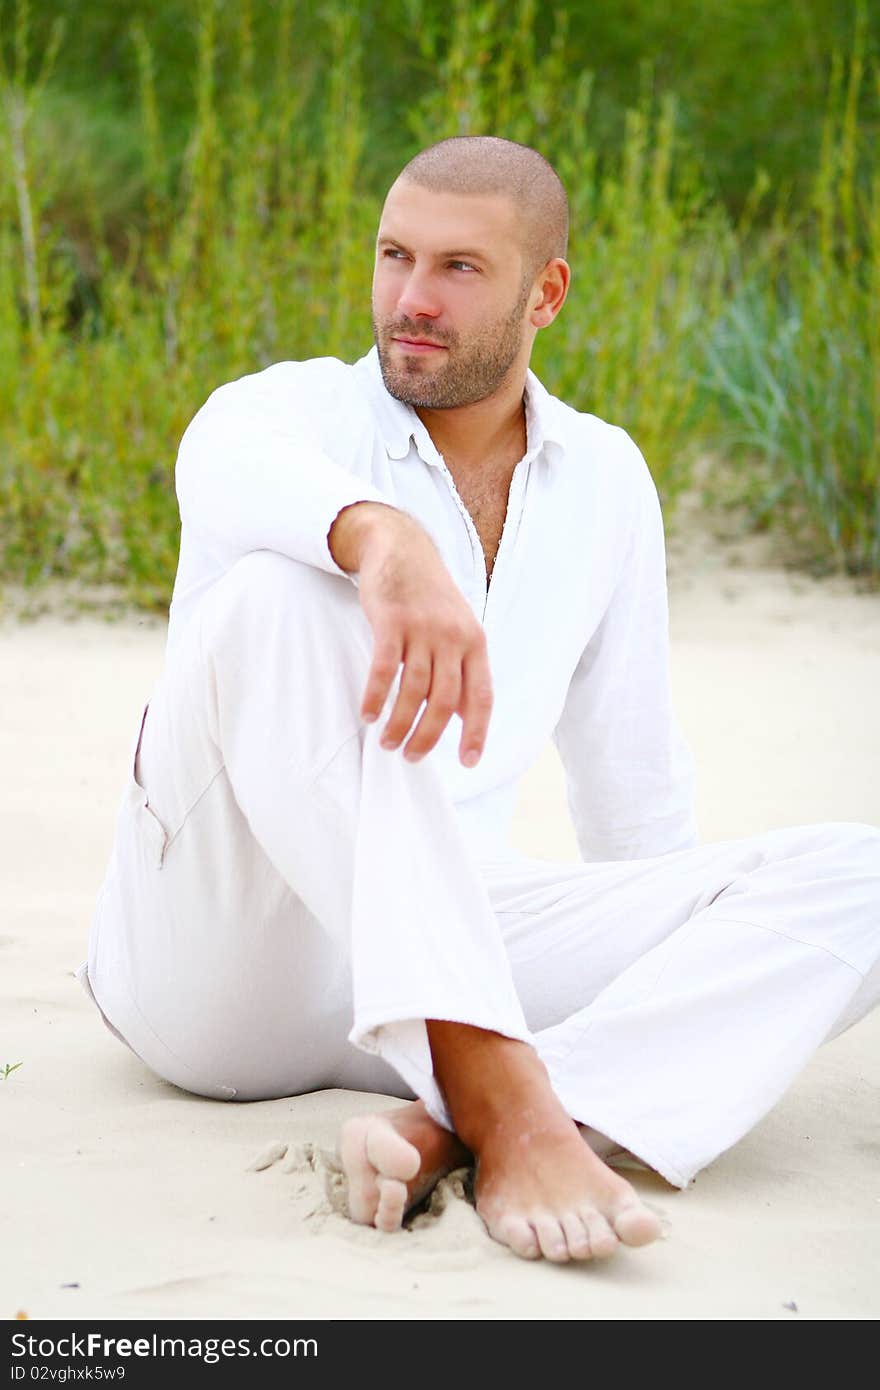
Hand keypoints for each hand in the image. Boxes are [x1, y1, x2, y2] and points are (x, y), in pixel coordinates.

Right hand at [328, 502, 492, 765]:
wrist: (402, 549)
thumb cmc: (430, 597)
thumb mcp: (458, 629)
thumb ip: (462, 669)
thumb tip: (463, 716)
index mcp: (475, 643)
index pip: (481, 696)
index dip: (476, 732)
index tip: (468, 761)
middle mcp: (453, 637)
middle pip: (444, 700)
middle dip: (428, 736)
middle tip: (411, 756)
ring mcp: (423, 628)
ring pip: (414, 690)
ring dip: (399, 723)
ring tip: (388, 743)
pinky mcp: (392, 621)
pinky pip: (384, 669)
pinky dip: (376, 696)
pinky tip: (369, 715)